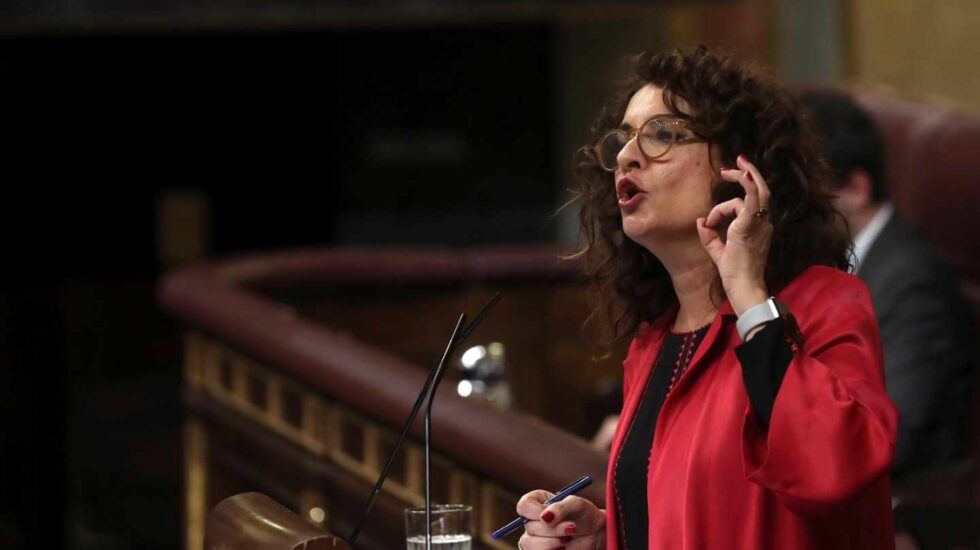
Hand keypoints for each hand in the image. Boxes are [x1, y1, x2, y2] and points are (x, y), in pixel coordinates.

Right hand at [516, 490, 604, 548]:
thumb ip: (560, 507)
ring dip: (550, 543)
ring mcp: (535, 538)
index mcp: (538, 503)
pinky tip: (564, 548)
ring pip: (528, 544)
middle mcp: (533, 521)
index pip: (523, 506)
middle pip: (528, 527)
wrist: (596, 535)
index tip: (549, 516)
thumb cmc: (585, 514)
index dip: (533, 512)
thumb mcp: (576, 504)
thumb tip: (544, 517)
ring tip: (567, 539)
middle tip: (572, 528)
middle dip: (552, 530)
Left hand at [696, 154, 770, 314]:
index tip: (709, 219)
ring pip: (756, 191)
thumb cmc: (734, 273)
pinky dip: (748, 185)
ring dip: (743, 177)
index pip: (746, 206)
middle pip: (761, 191)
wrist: (742, 286)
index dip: (724, 207)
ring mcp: (760, 224)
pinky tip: (742, 173)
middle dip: (748, 174)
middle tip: (733, 164)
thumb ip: (709, 234)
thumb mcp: (717, 250)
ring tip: (728, 169)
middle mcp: (763, 223)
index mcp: (758, 228)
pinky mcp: (750, 226)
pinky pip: (752, 200)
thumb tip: (699, 220)